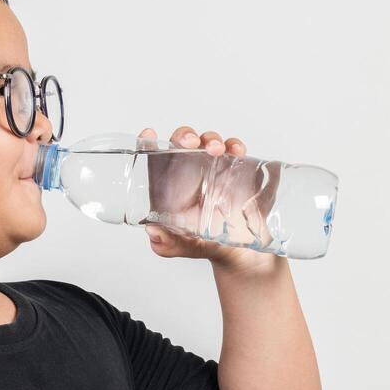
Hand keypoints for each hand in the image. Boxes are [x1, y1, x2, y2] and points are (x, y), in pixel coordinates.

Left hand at [137, 125, 280, 274]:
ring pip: (207, 142)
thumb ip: (167, 244)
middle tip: (191, 142)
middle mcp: (190, 173)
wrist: (241, 253)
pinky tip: (236, 151)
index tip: (149, 135)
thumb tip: (152, 231)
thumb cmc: (207, 246)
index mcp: (170, 187)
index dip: (148, 143)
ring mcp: (213, 169)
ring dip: (211, 138)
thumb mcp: (184, 247)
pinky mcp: (236, 170)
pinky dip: (235, 145)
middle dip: (184, 135)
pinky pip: (234, 150)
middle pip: (181, 143)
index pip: (154, 159)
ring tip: (217, 149)